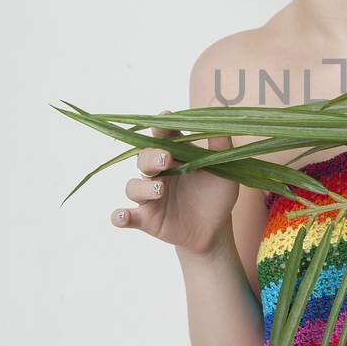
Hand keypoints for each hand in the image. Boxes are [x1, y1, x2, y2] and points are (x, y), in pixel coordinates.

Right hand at [110, 109, 239, 255]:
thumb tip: (221, 116)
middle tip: (166, 159)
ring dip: (143, 187)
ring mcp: (149, 196)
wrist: (215, 229)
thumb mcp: (226, 170)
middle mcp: (158, 173)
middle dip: (152, 157)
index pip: (163, 136)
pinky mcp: (145, 218)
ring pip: (134, 186)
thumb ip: (221, 146)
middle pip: (144, 158)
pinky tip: (122, 217)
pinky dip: (120, 216)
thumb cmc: (217, 194)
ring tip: (161, 190)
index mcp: (176, 156)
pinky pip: (125, 216)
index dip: (162, 126)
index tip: (166, 116)